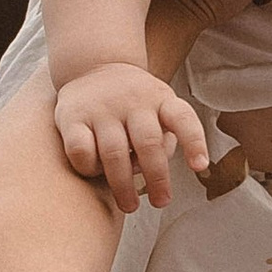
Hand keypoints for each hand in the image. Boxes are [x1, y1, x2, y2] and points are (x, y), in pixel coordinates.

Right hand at [54, 61, 208, 208]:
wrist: (93, 66)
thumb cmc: (134, 104)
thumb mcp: (159, 108)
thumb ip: (165, 139)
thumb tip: (158, 175)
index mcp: (161, 100)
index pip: (182, 119)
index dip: (193, 142)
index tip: (199, 167)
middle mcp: (133, 102)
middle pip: (148, 143)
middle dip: (157, 177)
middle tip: (161, 202)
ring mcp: (101, 108)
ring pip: (114, 152)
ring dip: (122, 185)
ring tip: (129, 205)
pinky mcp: (72, 116)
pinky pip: (80, 150)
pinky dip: (89, 168)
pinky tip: (95, 173)